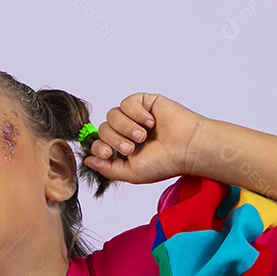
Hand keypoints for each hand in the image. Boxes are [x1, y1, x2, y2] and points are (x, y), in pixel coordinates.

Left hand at [83, 93, 205, 184]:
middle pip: (103, 129)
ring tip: (143, 136)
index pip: (98, 144)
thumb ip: (107, 169)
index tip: (109, 154)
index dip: (99, 148)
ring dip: (125, 127)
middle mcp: (126, 132)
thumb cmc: (165, 162)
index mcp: (122, 149)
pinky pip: (127, 103)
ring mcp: (134, 117)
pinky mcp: (144, 102)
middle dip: (114, 140)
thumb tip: (88, 161)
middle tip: (131, 148)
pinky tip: (150, 122)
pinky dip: (136, 113)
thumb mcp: (131, 173)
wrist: (188, 148)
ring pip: (112, 116)